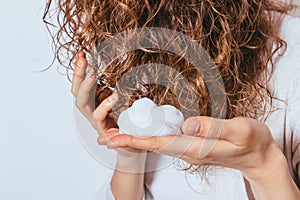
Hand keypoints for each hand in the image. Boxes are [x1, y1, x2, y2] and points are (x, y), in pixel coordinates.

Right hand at [71, 51, 142, 153]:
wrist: (132, 147)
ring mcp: (96, 121)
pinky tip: (113, 96)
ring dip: (86, 88)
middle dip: (78, 74)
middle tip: (82, 59)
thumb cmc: (128, 124)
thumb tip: (121, 69)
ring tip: (92, 75)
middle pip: (77, 92)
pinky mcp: (103, 132)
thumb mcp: (123, 101)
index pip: (82, 85)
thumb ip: (118, 89)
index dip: (80, 70)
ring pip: (83, 104)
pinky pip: (99, 117)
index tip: (82, 54)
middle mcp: (92, 111)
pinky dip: (104, 106)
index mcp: (95, 103)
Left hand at [100, 116, 287, 180]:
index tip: (115, 138)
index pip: (160, 144)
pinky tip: (144, 132)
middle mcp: (189, 151)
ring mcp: (191, 149)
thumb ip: (214, 128)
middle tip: (105, 137)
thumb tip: (188, 123)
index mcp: (196, 148)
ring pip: (158, 143)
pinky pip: (167, 140)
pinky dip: (151, 136)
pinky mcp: (194, 145)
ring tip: (117, 133)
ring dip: (137, 139)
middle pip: (153, 146)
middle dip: (128, 141)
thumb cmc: (252, 142)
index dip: (136, 140)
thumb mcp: (240, 131)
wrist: (259, 156)